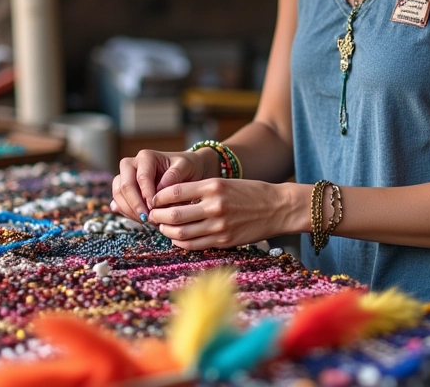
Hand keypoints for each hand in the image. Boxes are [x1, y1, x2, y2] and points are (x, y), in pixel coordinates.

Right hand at [110, 149, 210, 222]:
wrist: (185, 171)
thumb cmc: (185, 167)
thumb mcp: (186, 167)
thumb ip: (174, 175)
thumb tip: (159, 188)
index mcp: (146, 157)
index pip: (141, 177)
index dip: (146, 194)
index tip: (155, 208)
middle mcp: (132, 164)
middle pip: (125, 185)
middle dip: (135, 204)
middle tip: (147, 219)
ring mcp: (125, 177)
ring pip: (118, 194)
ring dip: (129, 210)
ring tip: (146, 221)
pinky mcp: (124, 190)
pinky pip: (118, 201)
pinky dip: (127, 212)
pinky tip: (140, 219)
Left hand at [149, 178, 289, 250]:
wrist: (278, 207)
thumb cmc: (250, 192)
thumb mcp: (224, 183)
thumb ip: (199, 191)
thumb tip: (171, 200)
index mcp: (213, 186)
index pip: (174, 192)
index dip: (158, 198)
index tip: (153, 200)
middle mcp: (214, 205)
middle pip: (173, 215)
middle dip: (157, 217)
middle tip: (152, 216)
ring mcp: (219, 225)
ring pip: (181, 233)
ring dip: (167, 232)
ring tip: (163, 228)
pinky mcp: (224, 240)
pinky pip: (194, 245)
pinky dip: (181, 243)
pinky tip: (178, 238)